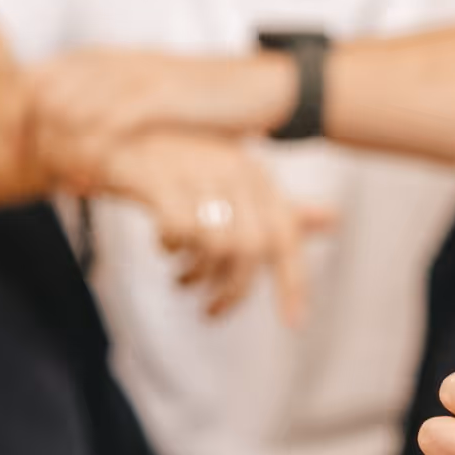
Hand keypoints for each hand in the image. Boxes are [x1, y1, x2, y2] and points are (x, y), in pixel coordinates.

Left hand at [26, 47, 298, 182]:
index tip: (12, 153)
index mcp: (106, 58)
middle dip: (28, 135)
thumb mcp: (147, 96)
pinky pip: (110, 125)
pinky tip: (86, 178)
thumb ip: (108, 107)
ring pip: (68, 108)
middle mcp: (114, 61)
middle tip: (27, 172)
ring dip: (54, 147)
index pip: (36, 77)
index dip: (15, 114)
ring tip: (56, 179)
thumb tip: (67, 134)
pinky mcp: (161, 96)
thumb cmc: (201, 102)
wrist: (261, 87)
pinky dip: (90, 152)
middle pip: (42, 92)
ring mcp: (136, 76)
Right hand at [88, 130, 332, 323]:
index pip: (286, 236)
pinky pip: (179, 230)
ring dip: (197, 275)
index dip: (293, 283)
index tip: (294, 323)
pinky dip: (170, 248)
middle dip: (232, 291)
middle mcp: (234, 172)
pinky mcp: (161, 179)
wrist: (120, 130)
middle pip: (251, 251)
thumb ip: (280, 206)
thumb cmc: (182, 161)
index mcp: (257, 177)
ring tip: (182, 279)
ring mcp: (198, 173)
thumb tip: (334, 220)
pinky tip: (164, 247)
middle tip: (210, 308)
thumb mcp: (236, 181)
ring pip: (217, 246)